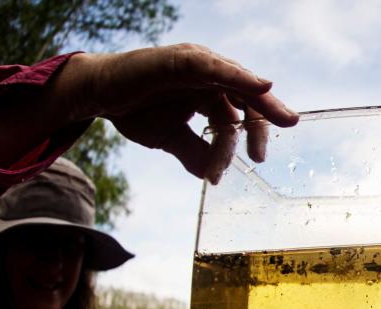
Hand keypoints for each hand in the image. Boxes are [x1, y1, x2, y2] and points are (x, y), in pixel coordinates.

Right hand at [58, 44, 297, 181]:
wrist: (97, 94)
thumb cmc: (135, 109)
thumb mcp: (171, 138)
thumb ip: (194, 153)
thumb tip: (212, 176)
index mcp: (210, 93)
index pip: (242, 113)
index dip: (253, 134)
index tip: (257, 159)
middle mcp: (209, 77)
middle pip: (248, 97)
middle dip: (266, 118)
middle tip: (275, 141)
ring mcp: (198, 65)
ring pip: (237, 83)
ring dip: (262, 100)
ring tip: (282, 119)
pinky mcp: (182, 59)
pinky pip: (215, 67)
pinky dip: (239, 75)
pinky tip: (260, 85)